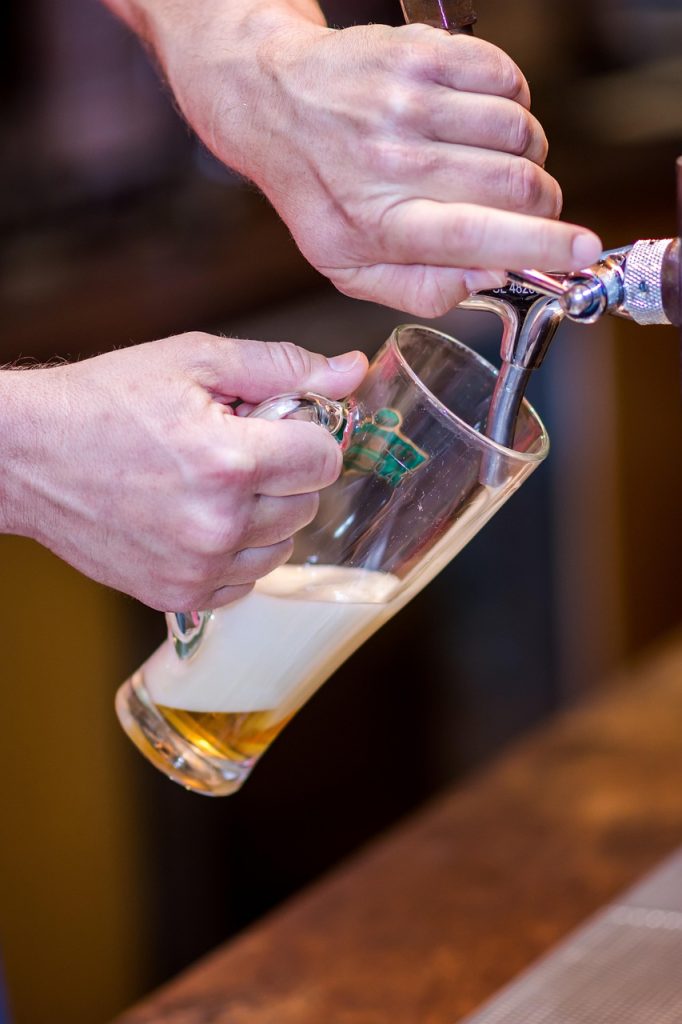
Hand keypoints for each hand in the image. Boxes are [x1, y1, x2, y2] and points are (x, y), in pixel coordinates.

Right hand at [0, 335, 366, 610]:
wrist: (28, 457)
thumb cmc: (105, 402)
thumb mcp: (194, 361)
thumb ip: (282, 367)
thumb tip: (350, 371)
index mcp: (229, 460)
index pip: (324, 458)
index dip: (306, 435)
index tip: (279, 426)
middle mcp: (218, 523)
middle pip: (308, 503)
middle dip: (286, 472)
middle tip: (238, 449)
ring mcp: (197, 566)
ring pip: (283, 546)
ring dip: (266, 515)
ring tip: (217, 485)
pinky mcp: (177, 593)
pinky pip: (246, 580)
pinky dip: (238, 551)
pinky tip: (202, 519)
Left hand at [138, 5, 602, 314]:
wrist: (273, 102)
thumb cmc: (319, 191)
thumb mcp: (349, 266)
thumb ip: (419, 289)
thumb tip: (487, 279)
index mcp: (378, 223)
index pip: (476, 237)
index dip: (543, 247)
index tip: (582, 252)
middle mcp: (392, 161)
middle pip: (515, 184)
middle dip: (542, 206)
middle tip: (530, 211)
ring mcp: (408, 101)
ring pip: (520, 131)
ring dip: (527, 156)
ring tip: (493, 165)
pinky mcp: (421, 54)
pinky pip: (508, 80)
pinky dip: (511, 106)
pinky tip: (479, 123)